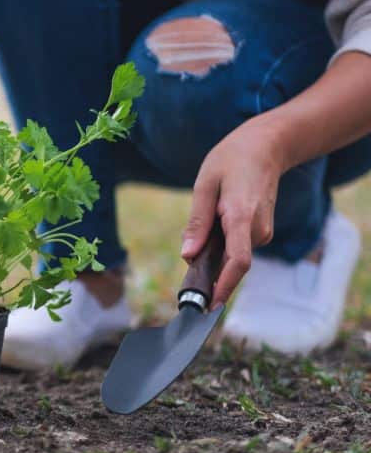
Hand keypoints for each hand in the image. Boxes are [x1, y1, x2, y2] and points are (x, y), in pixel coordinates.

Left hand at [181, 119, 285, 307]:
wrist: (266, 147)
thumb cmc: (231, 161)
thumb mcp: (205, 184)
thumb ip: (197, 222)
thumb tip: (187, 256)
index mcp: (240, 216)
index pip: (238, 261)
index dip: (224, 286)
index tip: (209, 305)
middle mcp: (257, 228)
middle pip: (230, 263)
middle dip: (210, 269)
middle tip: (190, 263)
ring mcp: (263, 231)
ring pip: (233, 254)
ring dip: (215, 252)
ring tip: (205, 220)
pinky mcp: (261, 231)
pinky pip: (238, 246)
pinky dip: (223, 244)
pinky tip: (217, 220)